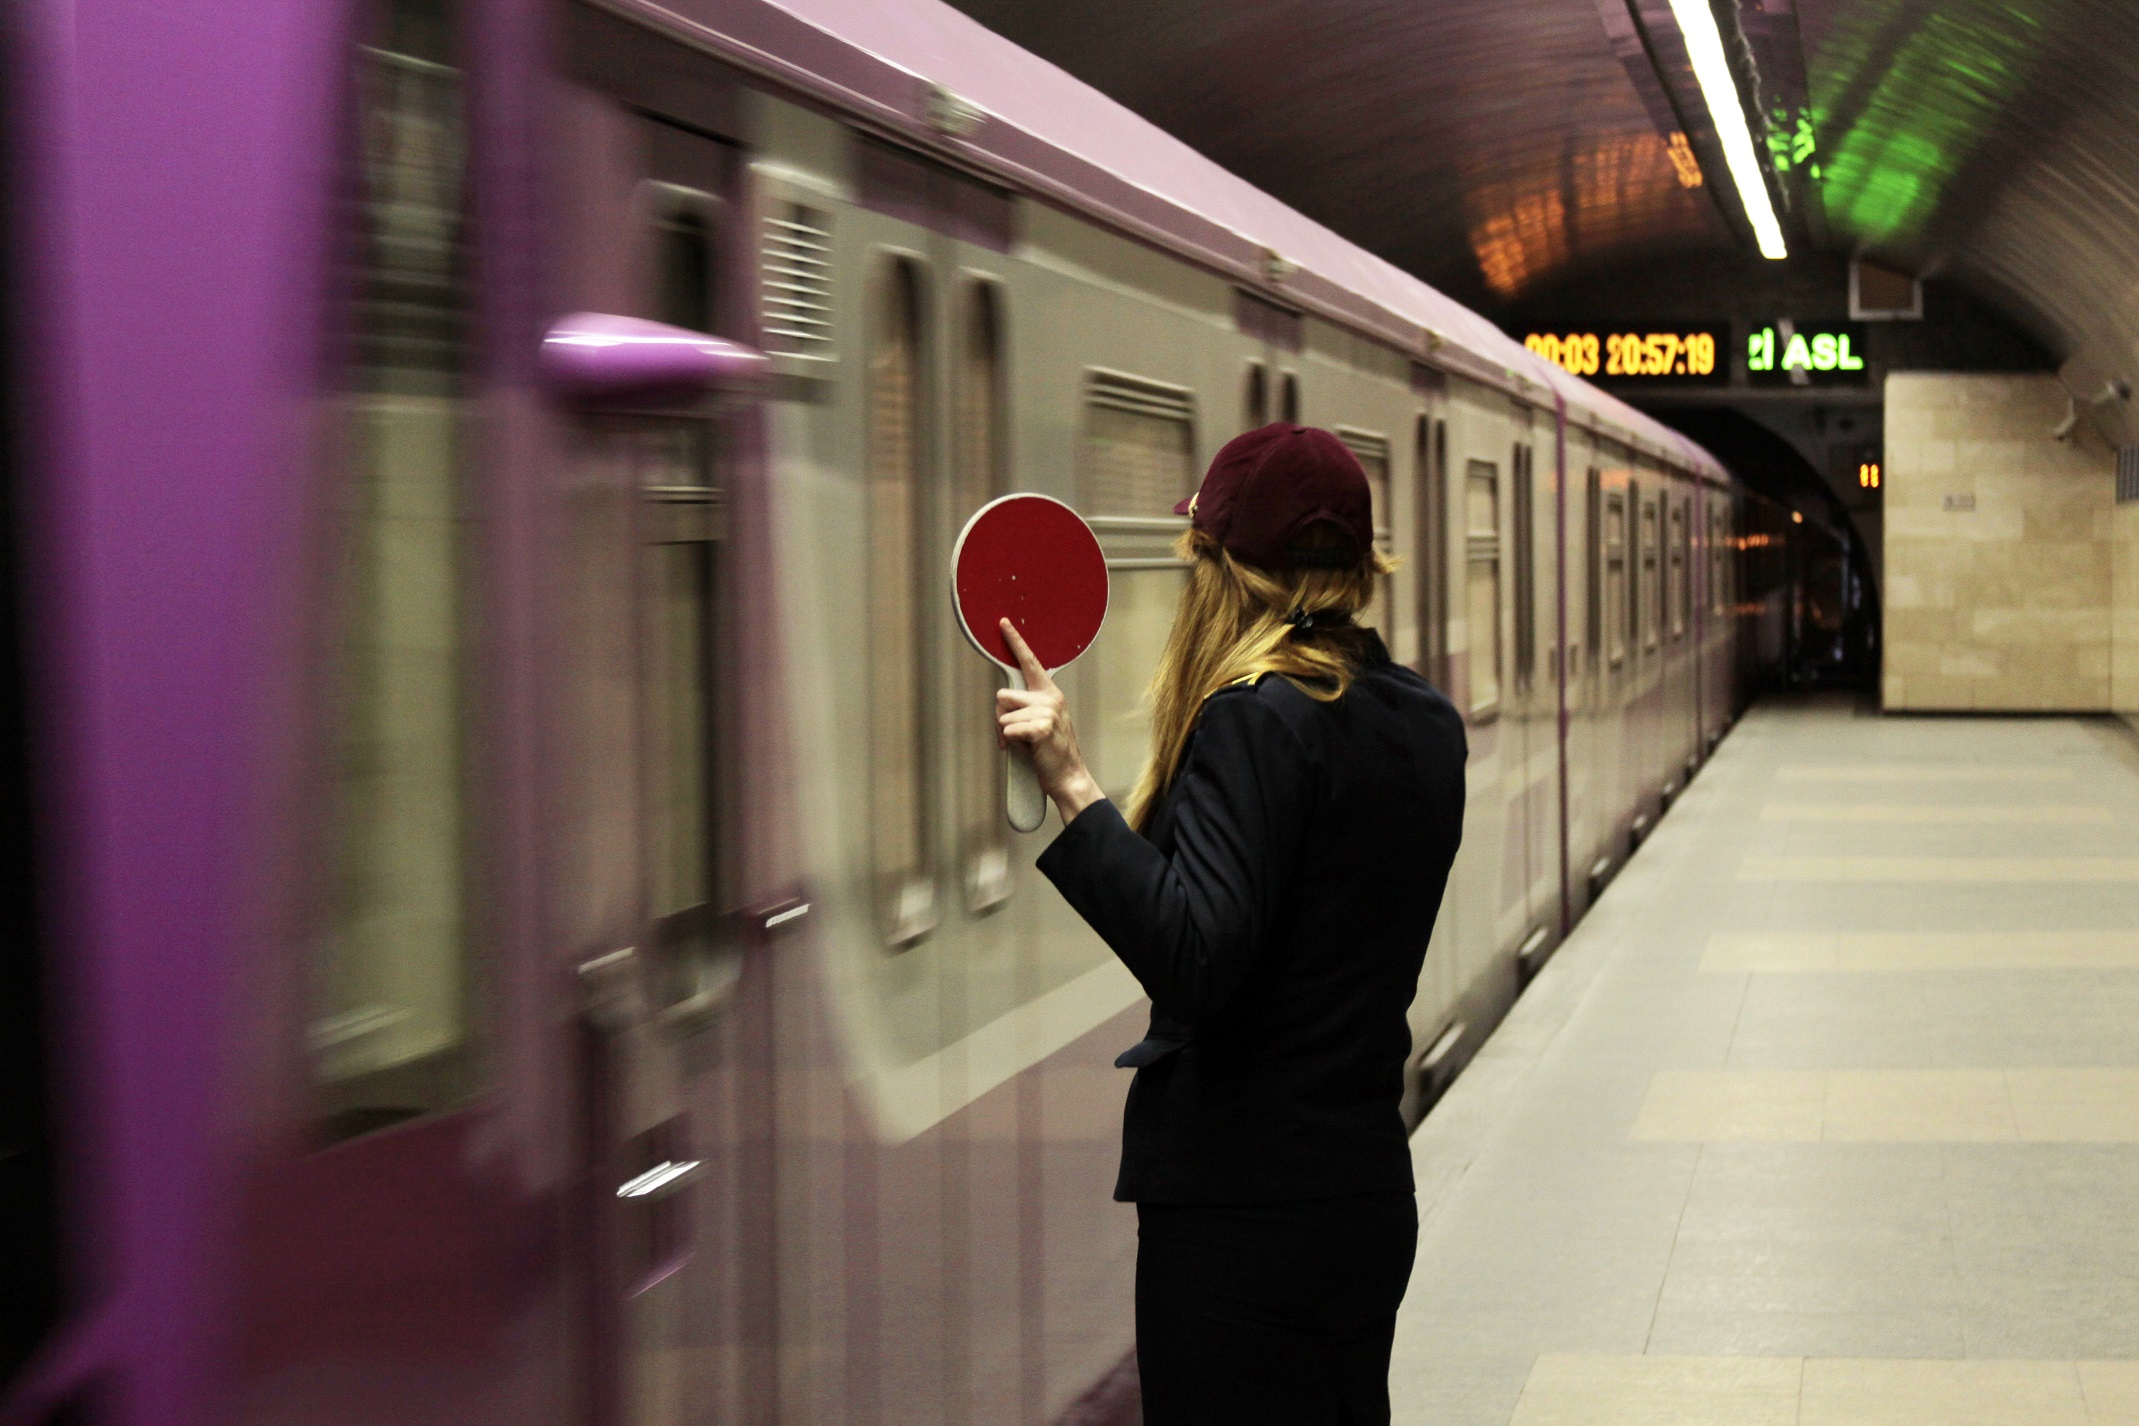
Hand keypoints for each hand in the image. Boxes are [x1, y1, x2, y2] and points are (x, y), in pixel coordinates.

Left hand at [997, 619, 1105, 823]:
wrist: (1068, 777)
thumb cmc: (1049, 752)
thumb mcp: (1039, 722)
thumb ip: (1024, 707)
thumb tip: (1002, 704)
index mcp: (1050, 694)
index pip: (1029, 662)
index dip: (1015, 642)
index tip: (1003, 623)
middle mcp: (1050, 698)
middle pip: (1002, 696)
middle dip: (1003, 717)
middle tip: (1018, 734)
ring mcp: (1047, 712)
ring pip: (1002, 715)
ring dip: (1008, 733)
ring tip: (1026, 744)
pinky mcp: (1042, 728)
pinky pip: (1008, 730)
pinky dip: (1011, 744)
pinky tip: (1028, 750)